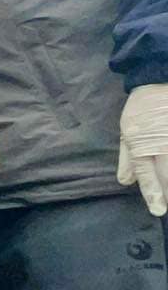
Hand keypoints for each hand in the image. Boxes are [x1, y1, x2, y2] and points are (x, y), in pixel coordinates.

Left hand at [119, 83, 166, 216]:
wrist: (161, 79)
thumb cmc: (142, 107)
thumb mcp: (127, 131)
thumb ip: (126, 158)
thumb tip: (125, 182)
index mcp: (142, 144)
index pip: (148, 174)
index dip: (153, 194)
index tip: (159, 211)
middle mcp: (162, 144)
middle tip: (167, 206)